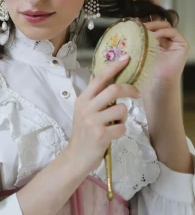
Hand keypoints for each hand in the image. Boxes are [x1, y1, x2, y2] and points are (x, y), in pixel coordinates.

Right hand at [65, 55, 140, 174]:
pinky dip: (121, 130)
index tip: (127, 58)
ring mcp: (92, 121)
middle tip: (137, 93)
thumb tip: (112, 81)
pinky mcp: (101, 134)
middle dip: (129, 90)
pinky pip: (122, 127)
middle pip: (113, 89)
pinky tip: (113, 134)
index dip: (114, 67)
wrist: (76, 156)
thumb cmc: (84, 132)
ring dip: (124, 116)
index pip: (99, 78)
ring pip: (121, 109)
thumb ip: (96, 98)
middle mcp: (86, 107)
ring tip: (116, 122)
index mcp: (82, 99)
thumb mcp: (85, 111)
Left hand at [137, 0, 189, 84]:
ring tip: (143, 27)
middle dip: (151, 1)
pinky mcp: (181, 44)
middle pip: (158, 14)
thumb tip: (120, 23)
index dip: (146, 3)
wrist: (153, 83)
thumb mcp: (134, 48)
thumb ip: (132, 36)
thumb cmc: (142, 68)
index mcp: (152, 34)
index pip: (149, 15)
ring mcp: (173, 38)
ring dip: (153, 23)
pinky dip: (163, 32)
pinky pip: (172, 32)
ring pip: (164, 23)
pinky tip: (154, 35)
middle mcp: (163, 34)